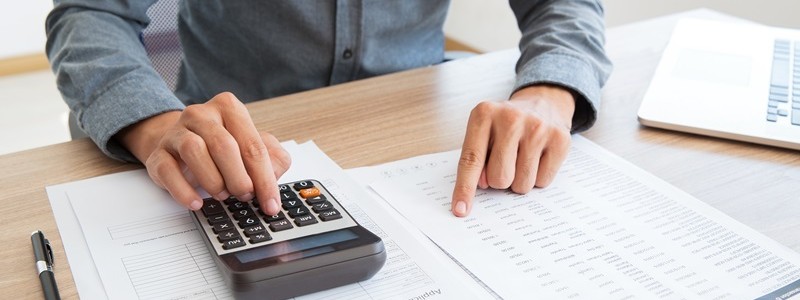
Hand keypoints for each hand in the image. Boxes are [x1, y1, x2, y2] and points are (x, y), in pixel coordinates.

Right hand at [117, 92, 290, 214]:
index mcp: (229, 108)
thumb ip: (271, 159)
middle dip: (239, 178)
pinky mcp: (158, 153)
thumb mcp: (251, 147)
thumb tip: (273, 178)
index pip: (253, 145)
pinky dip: (184, 191)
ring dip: (213, 180)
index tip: (271, 204)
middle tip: (245, 196)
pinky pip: (168, 170)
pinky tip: (196, 202)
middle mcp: (201, 114)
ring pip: (194, 151)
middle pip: (224, 145)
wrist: (180, 145)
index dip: (264, 178)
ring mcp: (176, 131)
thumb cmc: (222, 147)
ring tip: (222, 194)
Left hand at [451, 85, 574, 216]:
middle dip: (500, 180)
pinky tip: (538, 157)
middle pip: (499, 178)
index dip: (465, 188)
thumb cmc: (506, 125)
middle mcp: (510, 118)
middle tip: (506, 162)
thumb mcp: (484, 133)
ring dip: (519, 180)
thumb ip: (476, 159)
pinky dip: (538, 177)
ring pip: (522, 184)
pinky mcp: (560, 139)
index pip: (471, 160)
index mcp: (484, 114)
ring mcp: (537, 127)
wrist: (543, 102)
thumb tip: (483, 184)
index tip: (460, 210)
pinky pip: (543, 181)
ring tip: (522, 157)